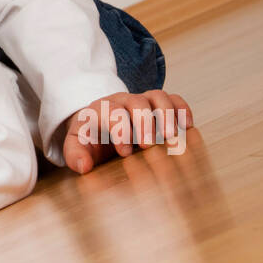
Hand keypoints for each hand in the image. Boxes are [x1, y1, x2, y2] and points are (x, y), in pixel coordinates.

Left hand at [60, 90, 193, 173]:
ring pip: (158, 96)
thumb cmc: (90, 137)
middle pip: (137, 101)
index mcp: (101, 110)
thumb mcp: (76, 145)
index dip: (120, 130)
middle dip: (144, 122)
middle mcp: (122, 101)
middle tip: (148, 146)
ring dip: (167, 114)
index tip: (125, 152)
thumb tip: (84, 166)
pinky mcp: (157, 106)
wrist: (98, 124)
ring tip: (170, 137)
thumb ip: (75, 154)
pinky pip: (173, 99)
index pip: (112, 112)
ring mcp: (142, 101)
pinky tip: (187, 126)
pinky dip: (182, 110)